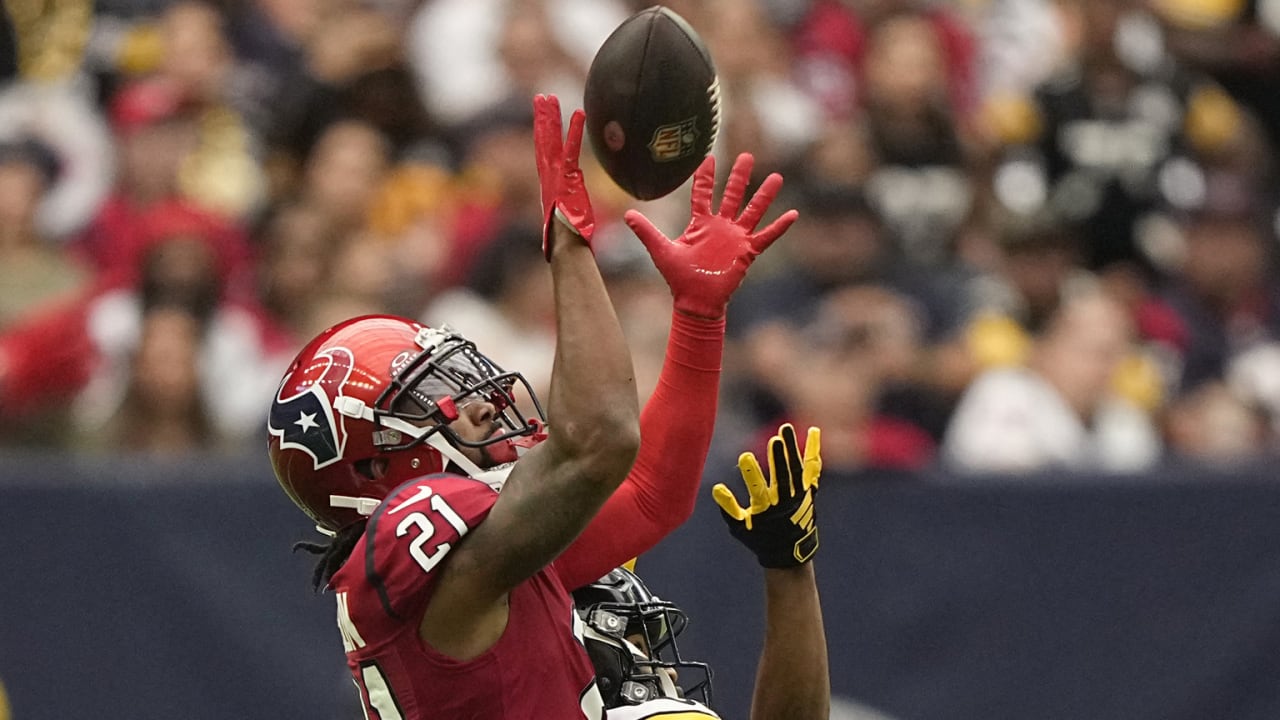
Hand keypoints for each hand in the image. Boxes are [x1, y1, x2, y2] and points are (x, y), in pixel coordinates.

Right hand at [533, 94, 593, 258]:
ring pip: (550, 141)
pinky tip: (579, 113)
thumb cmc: (569, 240)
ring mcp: (555, 178)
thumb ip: (569, 212)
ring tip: (548, 97)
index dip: (542, 135)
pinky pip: (571, 149)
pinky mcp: (566, 178)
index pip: (544, 155)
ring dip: (550, 118)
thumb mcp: (569, 221)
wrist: (566, 248)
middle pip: (542, 142)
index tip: (542, 119)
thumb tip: (572, 218)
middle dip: (541, 119)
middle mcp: (548, 179)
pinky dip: (575, 131)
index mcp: (550, 186)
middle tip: (540, 98)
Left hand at [624, 153, 797, 319]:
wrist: (695, 301)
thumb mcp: (661, 250)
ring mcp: (735, 238)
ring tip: (777, 177)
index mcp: (700, 223)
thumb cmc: (678, 278)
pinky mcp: (747, 252)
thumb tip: (627, 215)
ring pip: (752, 211)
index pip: (703, 194)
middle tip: (747, 155)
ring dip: (764, 195)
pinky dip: (779, 227)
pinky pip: (766, 237)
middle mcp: (720, 227)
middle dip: (739, 177)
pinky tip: (793, 214)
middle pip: (732, 195)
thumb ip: (646, 232)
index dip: (705, 176)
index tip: (708, 157)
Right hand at [713, 424, 820, 567]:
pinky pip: (813, 468)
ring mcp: (800, 495)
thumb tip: (716, 488)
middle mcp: (786, 501)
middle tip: (776, 439)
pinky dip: (814, 450)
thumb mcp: (740, 527)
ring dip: (793, 448)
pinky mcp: (810, 490)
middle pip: (783, 477)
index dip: (751, 473)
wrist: (790, 553)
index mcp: (766, 510)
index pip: (758, 489)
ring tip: (786, 427)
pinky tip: (814, 431)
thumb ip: (728, 508)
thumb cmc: (760, 538)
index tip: (744, 456)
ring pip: (798, 469)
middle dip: (779, 458)